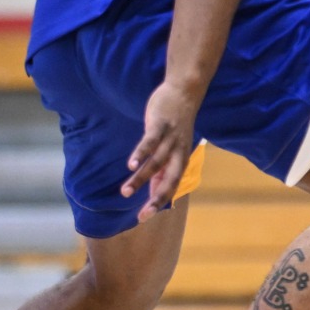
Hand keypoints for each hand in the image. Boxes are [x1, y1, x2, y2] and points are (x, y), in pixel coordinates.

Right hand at [121, 81, 200, 221]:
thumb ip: (163, 169)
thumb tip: (153, 191)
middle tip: (142, 215)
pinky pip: (151, 142)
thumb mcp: (172, 149)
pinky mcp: (161, 124)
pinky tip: (130, 164)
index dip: (158, 203)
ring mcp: (171, 138)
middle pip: (170, 180)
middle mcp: (178, 152)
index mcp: (180, 160)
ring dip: (140, 178)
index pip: (171, 187)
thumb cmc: (176, 124)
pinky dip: (141, 154)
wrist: (185, 92)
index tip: (142, 217)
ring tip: (125, 192)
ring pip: (156, 163)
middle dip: (156, 199)